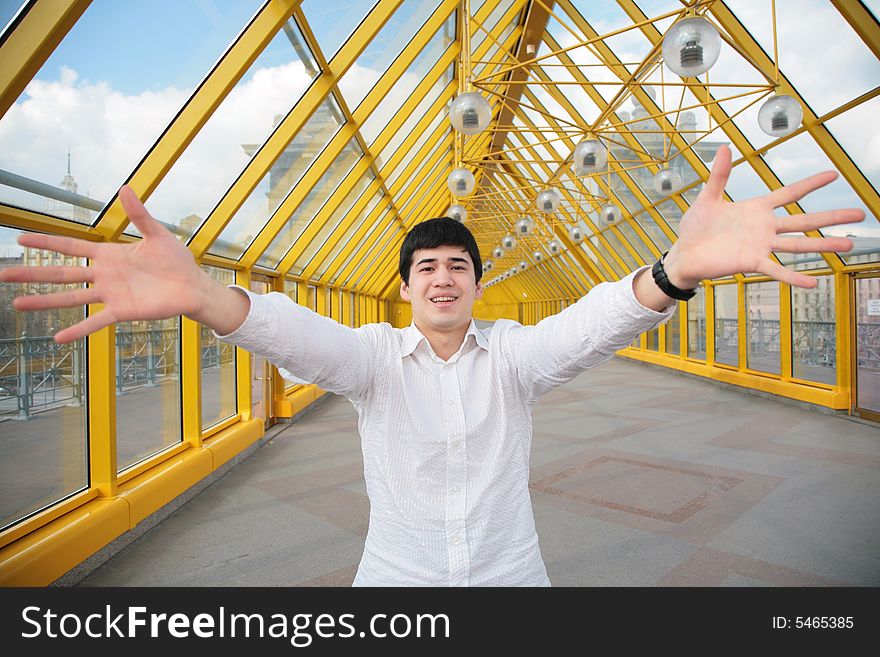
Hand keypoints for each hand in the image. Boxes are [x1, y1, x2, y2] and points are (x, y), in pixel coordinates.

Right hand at [0, 186, 244, 342]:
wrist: (192, 286)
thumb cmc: (176, 261)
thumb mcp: (157, 234)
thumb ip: (138, 214)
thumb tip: (125, 188)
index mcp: (108, 254)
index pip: (70, 246)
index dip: (46, 242)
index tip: (20, 238)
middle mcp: (104, 275)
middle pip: (61, 273)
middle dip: (32, 273)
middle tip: (3, 274)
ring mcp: (111, 294)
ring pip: (71, 298)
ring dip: (45, 301)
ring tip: (18, 304)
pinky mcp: (123, 311)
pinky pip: (96, 321)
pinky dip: (78, 329)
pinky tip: (58, 337)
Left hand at [663, 144, 863, 288]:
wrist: (684, 253)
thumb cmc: (696, 227)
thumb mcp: (708, 198)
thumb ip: (719, 175)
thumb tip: (723, 147)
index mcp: (757, 209)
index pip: (790, 193)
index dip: (811, 184)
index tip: (834, 173)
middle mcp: (764, 228)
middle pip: (804, 220)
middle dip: (832, 217)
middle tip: (860, 213)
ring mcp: (760, 246)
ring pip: (798, 245)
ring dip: (823, 245)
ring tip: (849, 245)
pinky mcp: (751, 262)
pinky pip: (776, 270)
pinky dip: (793, 277)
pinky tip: (812, 283)